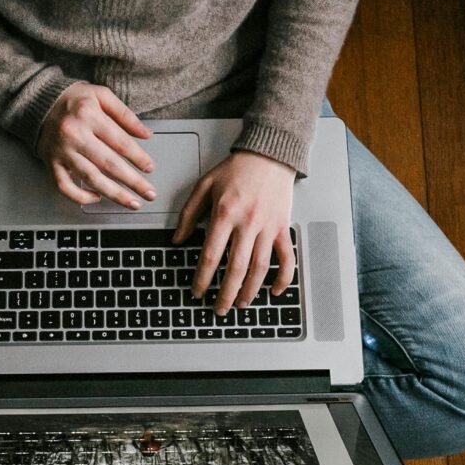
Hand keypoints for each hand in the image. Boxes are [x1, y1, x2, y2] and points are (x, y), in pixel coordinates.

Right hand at [37, 83, 155, 208]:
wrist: (40, 102)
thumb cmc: (74, 100)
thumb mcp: (102, 95)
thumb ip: (125, 114)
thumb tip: (146, 134)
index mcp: (89, 115)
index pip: (120, 141)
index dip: (138, 157)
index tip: (150, 168)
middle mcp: (74, 135)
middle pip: (109, 164)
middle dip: (133, 182)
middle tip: (149, 193)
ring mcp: (62, 152)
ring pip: (91, 178)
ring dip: (114, 194)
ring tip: (132, 202)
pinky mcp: (51, 164)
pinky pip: (64, 187)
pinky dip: (81, 197)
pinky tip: (97, 198)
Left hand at [173, 151, 297, 314]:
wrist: (268, 155)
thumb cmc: (236, 169)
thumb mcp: (204, 186)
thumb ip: (189, 214)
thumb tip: (178, 240)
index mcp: (225, 214)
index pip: (211, 255)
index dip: (202, 278)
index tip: (197, 291)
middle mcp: (248, 223)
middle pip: (236, 269)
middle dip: (225, 293)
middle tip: (218, 309)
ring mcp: (268, 227)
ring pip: (260, 268)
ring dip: (250, 291)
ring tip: (241, 304)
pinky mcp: (283, 228)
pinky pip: (287, 258)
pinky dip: (283, 278)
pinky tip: (275, 291)